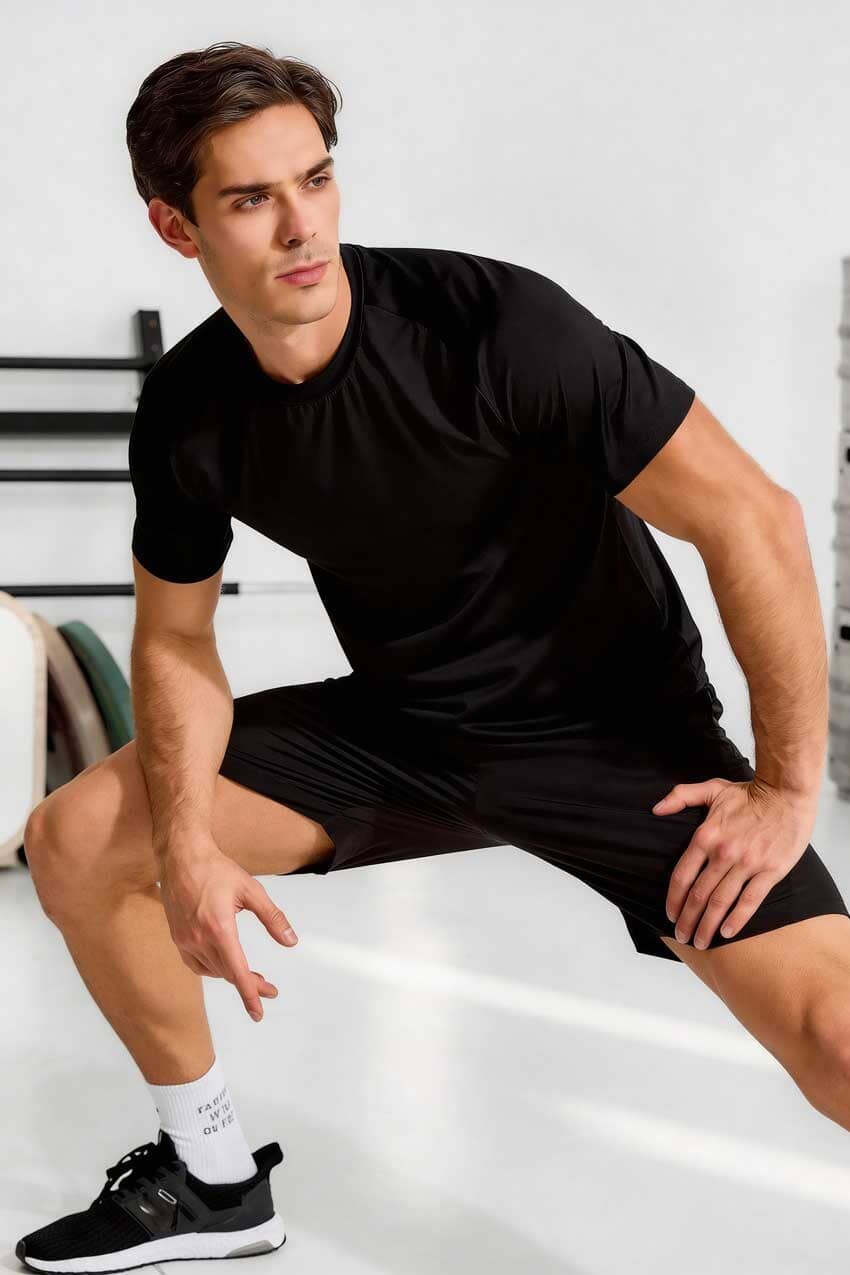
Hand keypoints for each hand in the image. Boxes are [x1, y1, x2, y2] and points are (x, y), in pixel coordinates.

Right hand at [155, 832, 298, 1020]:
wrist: (181, 857)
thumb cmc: (216, 869)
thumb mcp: (252, 890)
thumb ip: (273, 917)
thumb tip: (290, 941)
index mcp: (219, 928)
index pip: (237, 972)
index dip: (250, 994)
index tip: (259, 1012)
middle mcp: (199, 939)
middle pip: (228, 974)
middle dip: (250, 985)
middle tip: (269, 990)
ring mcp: (185, 940)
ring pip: (212, 971)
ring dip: (232, 977)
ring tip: (252, 977)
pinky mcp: (177, 938)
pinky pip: (197, 964)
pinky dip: (214, 969)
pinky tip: (225, 964)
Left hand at [654, 775, 817, 949]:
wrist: (786, 793)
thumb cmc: (749, 793)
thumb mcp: (710, 789)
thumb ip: (680, 797)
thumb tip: (655, 809)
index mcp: (705, 836)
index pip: (682, 876)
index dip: (673, 899)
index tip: (669, 914)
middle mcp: (723, 853)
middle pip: (699, 895)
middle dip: (687, 920)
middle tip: (682, 936)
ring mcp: (747, 864)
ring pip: (721, 902)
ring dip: (708, 926)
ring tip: (701, 941)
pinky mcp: (770, 871)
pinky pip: (749, 901)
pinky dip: (736, 920)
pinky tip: (726, 933)